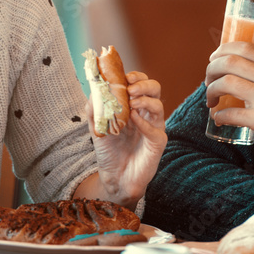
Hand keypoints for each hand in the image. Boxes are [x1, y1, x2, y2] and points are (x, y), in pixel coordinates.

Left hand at [85, 72, 165, 207]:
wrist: (114, 177)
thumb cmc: (109, 151)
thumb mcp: (97, 126)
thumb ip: (95, 107)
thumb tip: (95, 88)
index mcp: (134, 106)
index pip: (140, 83)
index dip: (135, 76)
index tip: (125, 76)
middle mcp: (146, 113)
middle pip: (154, 88)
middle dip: (143, 84)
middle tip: (130, 89)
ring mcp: (154, 127)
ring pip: (158, 105)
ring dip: (145, 100)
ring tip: (131, 102)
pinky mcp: (157, 142)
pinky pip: (155, 129)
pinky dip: (144, 122)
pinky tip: (134, 119)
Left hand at [205, 41, 253, 172]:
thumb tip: (237, 68)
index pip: (245, 47)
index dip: (223, 50)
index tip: (213, 59)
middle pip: (231, 62)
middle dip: (211, 69)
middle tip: (207, 81)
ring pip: (226, 82)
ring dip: (211, 90)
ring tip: (211, 101)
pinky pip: (229, 113)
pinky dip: (219, 116)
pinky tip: (219, 119)